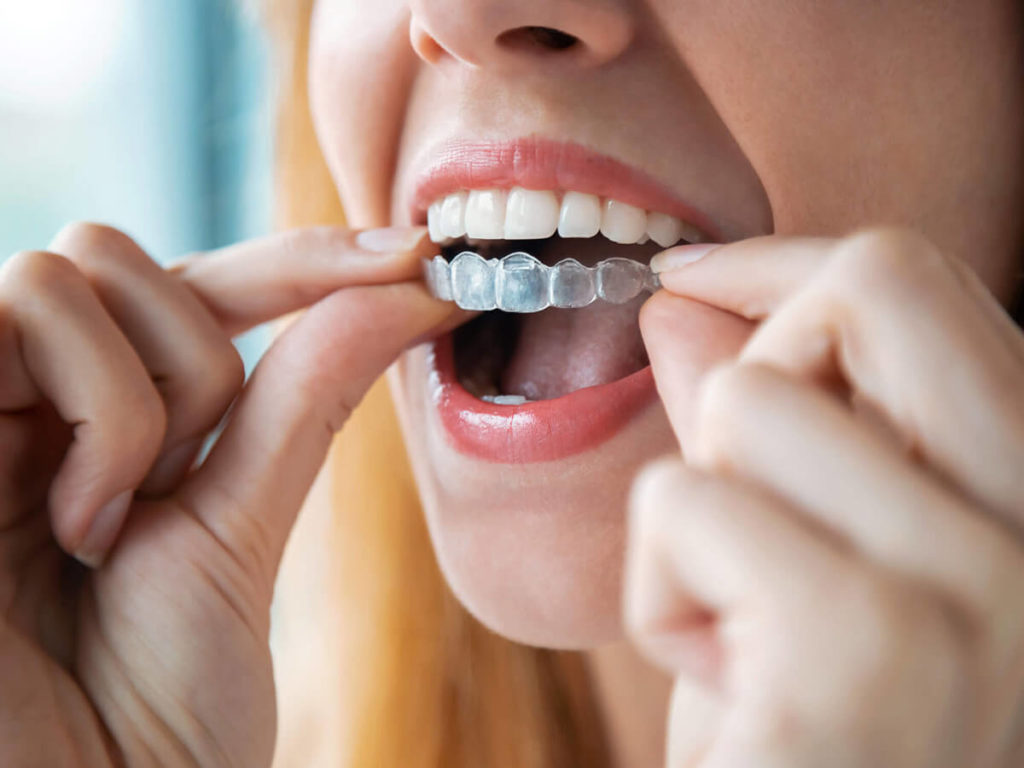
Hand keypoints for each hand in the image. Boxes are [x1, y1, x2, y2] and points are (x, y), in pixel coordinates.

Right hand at [0, 223, 456, 766]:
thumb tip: (403, 287)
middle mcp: (21, 405)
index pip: (194, 291)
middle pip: (117, 255)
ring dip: (137, 401)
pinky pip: (22, 313)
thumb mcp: (241, 531)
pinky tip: (72, 528)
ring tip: (105, 527)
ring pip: (67, 271)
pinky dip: (99, 418)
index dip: (299, 260)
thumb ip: (301, 399)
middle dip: (189, 360)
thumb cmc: (155, 708)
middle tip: (172, 489)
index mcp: (96, 425)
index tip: (417, 255)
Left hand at [626, 228, 1023, 766]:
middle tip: (742, 486)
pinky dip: (662, 589)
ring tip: (745, 629)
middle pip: (872, 286)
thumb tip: (683, 298)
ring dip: (699, 517)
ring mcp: (984, 590)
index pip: (920, 283)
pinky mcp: (866, 648)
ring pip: (746, 406)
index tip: (693, 279)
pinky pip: (684, 504)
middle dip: (760, 361)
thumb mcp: (795, 555)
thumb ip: (762, 421)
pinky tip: (726, 685)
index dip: (785, 268)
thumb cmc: (802, 730)